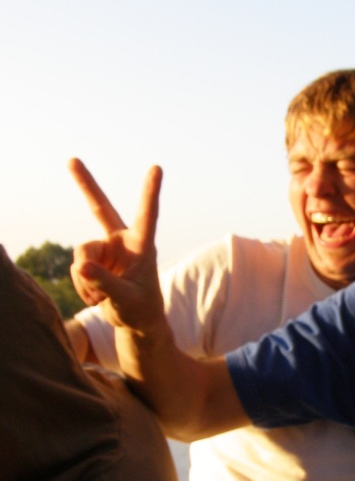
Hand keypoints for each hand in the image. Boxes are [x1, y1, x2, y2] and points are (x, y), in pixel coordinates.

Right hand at [68, 158, 164, 332]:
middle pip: (100, 208)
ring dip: (86, 279)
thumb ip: (105, 283)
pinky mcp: (92, 260)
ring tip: (102, 297)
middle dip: (85, 184)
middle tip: (72, 159)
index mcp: (142, 245)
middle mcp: (122, 242)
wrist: (135, 321)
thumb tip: (82, 267)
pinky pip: (77, 269)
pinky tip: (97, 297)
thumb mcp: (126, 299)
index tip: (157, 168)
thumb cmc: (141, 309)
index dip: (150, 191)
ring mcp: (105, 250)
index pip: (147, 215)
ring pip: (81, 255)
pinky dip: (83, 286)